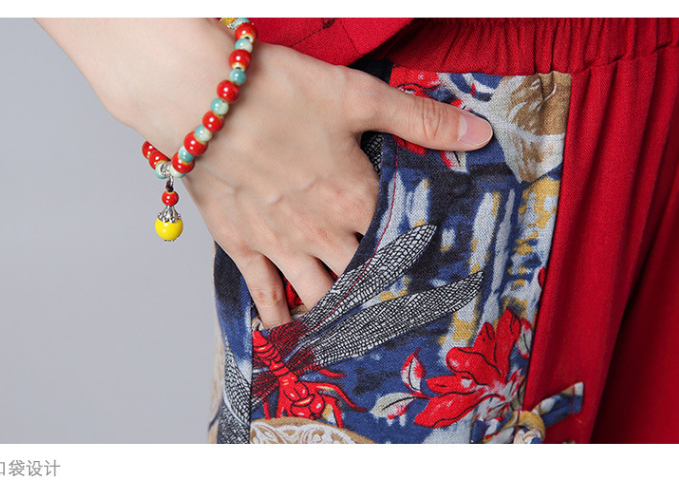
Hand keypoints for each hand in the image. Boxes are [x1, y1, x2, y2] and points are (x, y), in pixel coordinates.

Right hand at [38, 18, 492, 329]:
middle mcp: (322, 232)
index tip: (438, 284)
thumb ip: (419, 118)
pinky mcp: (240, 245)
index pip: (401, 246)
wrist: (199, 96)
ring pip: (320, 299)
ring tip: (354, 328)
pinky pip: (264, 296)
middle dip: (385, 298)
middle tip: (402, 314)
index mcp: (355, 197)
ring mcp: (279, 244)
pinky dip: (279, 319)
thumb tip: (479, 132)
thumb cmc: (277, 91)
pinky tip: (288, 331)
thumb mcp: (358, 95)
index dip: (422, 265)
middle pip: (365, 281)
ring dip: (339, 315)